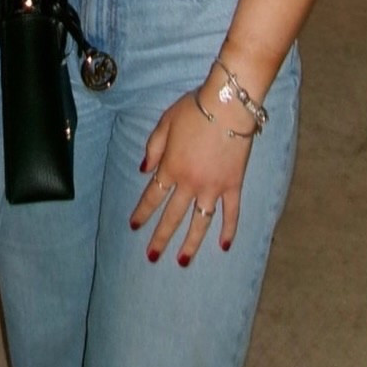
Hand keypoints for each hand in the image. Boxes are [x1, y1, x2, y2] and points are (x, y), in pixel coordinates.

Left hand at [129, 88, 253, 266]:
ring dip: (190, 244)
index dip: (142, 213)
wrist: (227, 105)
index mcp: (171, 168)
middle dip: (160, 237)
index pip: (152, 197)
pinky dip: (228, 230)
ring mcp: (213, 188)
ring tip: (182, 261)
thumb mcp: (165, 122)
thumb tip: (144, 170)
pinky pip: (231, 213)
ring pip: (199, 222)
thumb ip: (153, 147)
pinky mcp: (233, 186)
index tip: (134, 226)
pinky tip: (223, 246)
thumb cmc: (194, 109)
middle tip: (152, 257)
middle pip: (172, 216)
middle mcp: (190, 183)